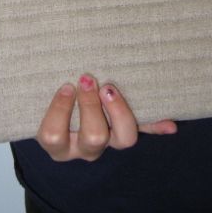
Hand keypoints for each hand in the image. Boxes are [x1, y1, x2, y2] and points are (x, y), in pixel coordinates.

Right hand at [36, 75, 176, 161]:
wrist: (67, 106)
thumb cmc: (54, 94)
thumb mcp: (42, 93)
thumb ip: (48, 84)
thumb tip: (47, 66)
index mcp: (58, 141)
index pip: (53, 136)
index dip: (60, 112)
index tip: (66, 85)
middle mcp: (83, 146)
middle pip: (92, 138)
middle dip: (92, 106)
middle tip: (88, 78)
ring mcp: (107, 142)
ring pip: (122, 140)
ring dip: (120, 112)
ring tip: (110, 87)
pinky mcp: (125, 131)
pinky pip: (145, 132)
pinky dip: (157, 126)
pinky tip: (169, 122)